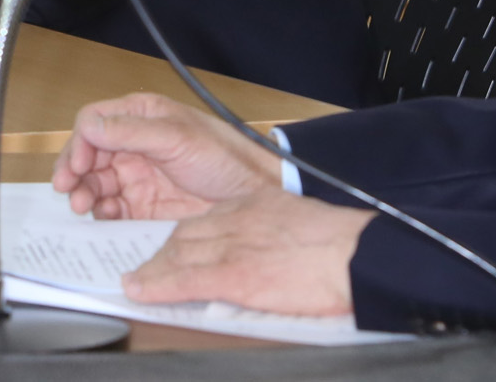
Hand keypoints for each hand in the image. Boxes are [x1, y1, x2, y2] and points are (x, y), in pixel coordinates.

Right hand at [52, 93, 280, 220]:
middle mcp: (134, 145)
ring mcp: (138, 176)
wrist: (254, 194)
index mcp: (140, 117)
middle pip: (88, 155)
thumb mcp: (176, 138)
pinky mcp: (144, 207)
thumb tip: (88, 126)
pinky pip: (113, 210)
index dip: (80, 143)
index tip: (77, 165)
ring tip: (82, 208)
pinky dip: (102, 215)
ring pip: (96, 184)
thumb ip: (131, 132)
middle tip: (69, 192)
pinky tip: (104, 218)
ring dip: (85, 194)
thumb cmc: (224, 156)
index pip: (94, 123)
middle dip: (75, 173)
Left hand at [123, 187, 373, 316]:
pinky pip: (185, 279)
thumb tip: (274, 254)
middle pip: (185, 233)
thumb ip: (280, 233)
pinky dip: (158, 285)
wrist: (360, 254)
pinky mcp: (235, 275)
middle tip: (145, 265)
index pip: (207, 218)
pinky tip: (140, 291)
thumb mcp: (304, 225)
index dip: (184, 235)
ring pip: (178, 253)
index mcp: (258, 205)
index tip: (172, 246)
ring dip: (152, 268)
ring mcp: (234, 246)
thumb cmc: (346, 245)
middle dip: (162, 250)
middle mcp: (238, 220)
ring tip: (136, 280)